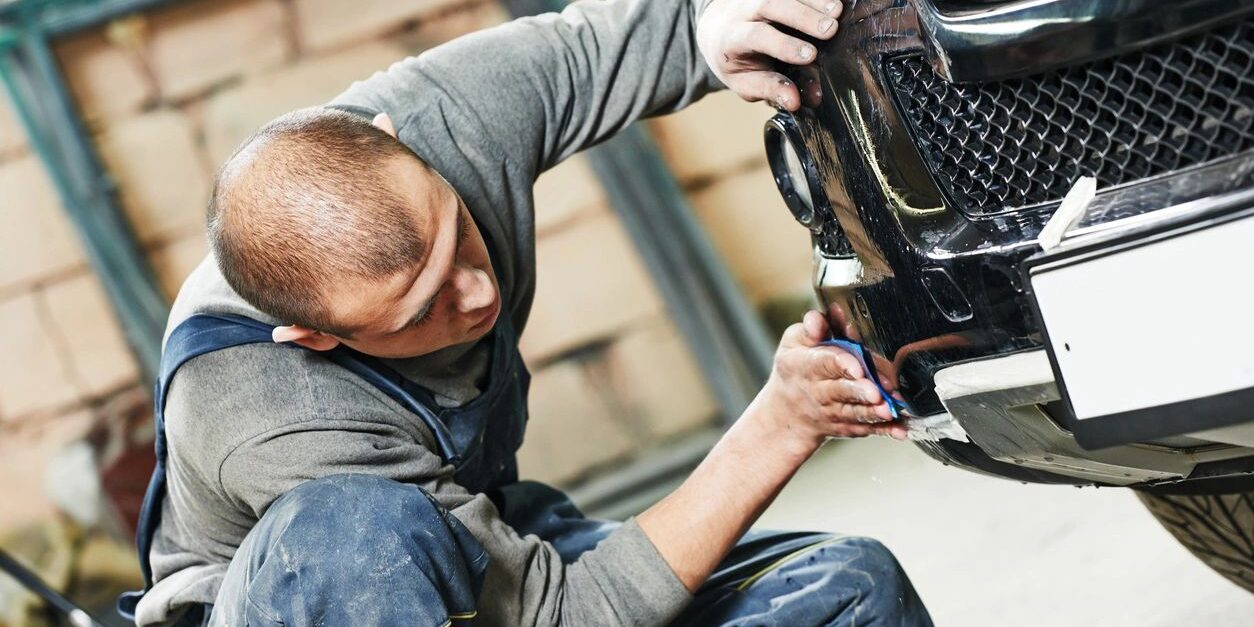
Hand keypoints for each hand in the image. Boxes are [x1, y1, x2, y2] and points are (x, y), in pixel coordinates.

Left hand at [697, 0, 842, 110]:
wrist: (719, 29)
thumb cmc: (736, 61)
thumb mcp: (745, 82)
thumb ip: (769, 89)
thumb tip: (795, 102)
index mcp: (733, 37)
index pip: (757, 36)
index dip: (784, 45)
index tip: (811, 56)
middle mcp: (744, 10)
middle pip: (771, 5)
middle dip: (803, 17)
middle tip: (831, 29)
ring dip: (814, 1)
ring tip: (838, 11)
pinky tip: (835, 1)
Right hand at [753, 310, 906, 447]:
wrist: (787, 411)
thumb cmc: (796, 368)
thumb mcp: (794, 342)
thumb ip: (811, 327)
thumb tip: (818, 320)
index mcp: (806, 365)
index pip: (825, 362)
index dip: (842, 364)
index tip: (857, 368)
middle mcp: (819, 391)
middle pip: (841, 391)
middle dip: (860, 392)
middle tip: (876, 393)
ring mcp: (833, 411)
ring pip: (854, 412)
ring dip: (872, 412)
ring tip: (888, 409)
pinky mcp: (847, 425)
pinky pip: (866, 428)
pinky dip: (884, 430)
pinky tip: (900, 429)